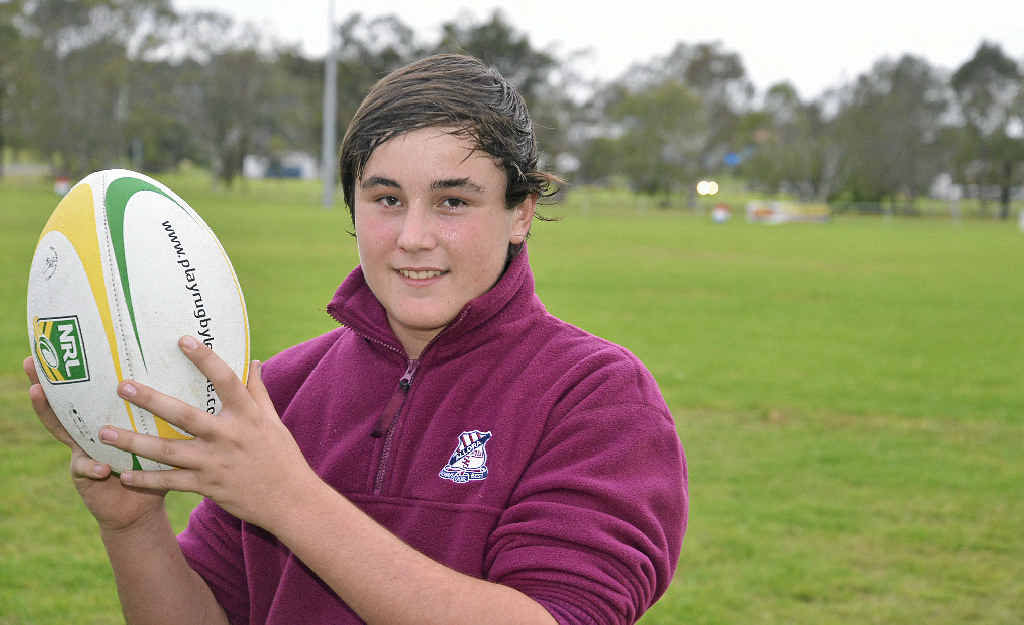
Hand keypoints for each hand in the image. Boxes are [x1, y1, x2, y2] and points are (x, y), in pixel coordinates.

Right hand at [23, 356, 166, 532]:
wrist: (141, 503)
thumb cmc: (156, 461)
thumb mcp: (160, 430)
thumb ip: (168, 407)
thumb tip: (191, 366)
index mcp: (106, 417)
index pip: (88, 389)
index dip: (73, 370)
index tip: (59, 345)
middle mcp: (87, 431)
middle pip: (62, 403)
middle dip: (44, 381)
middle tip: (29, 361)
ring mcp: (81, 450)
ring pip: (60, 429)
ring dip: (46, 411)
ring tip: (36, 392)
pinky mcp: (84, 474)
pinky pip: (86, 467)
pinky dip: (93, 466)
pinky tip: (102, 467)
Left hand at [98, 336, 318, 531]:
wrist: (291, 500)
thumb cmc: (282, 456)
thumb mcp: (273, 421)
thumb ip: (258, 391)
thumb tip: (253, 360)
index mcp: (247, 415)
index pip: (226, 380)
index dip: (205, 359)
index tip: (183, 339)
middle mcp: (229, 436)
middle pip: (184, 415)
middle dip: (151, 400)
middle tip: (122, 386)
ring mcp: (215, 463)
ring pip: (168, 452)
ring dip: (134, 442)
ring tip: (103, 432)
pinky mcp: (207, 487)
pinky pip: (171, 483)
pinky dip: (146, 480)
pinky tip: (122, 474)